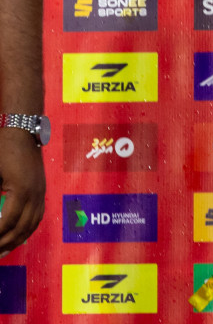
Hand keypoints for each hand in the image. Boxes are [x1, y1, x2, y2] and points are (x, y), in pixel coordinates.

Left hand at [0, 129, 42, 255]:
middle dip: (5, 243)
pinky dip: (28, 229)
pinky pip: (38, 215)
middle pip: (22, 227)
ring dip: (17, 240)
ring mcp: (41, 191)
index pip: (6, 222)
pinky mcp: (42, 189)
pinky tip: (18, 234)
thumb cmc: (2, 148)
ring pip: (33, 224)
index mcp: (21, 190)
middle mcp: (35, 193)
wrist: (22, 129)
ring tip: (2, 250)